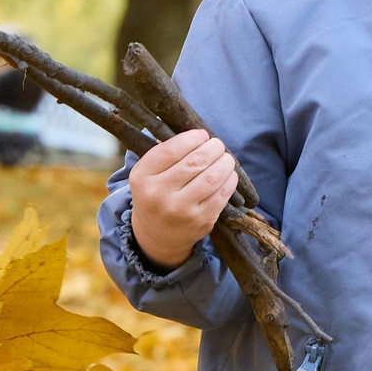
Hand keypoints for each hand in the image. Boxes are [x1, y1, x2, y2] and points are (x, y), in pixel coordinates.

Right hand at [129, 128, 236, 268]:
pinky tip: (229, 174)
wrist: (156, 237)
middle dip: (213, 148)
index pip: (172, 150)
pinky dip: (229, 180)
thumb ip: (165, 153)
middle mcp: (159, 195)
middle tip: (217, 145)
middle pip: (195, 162)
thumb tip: (196, 133)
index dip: (192, 138)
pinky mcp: (200, 221)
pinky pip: (221, 195)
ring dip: (225, 162)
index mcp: (142, 177)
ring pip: (212, 177)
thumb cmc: (155, 196)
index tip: (202, 135)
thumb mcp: (147, 175)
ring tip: (225, 158)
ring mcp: (180, 210)